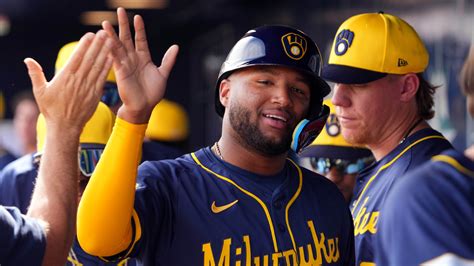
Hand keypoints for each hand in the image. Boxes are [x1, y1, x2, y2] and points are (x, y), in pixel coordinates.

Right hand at [24, 31, 113, 133]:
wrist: (65, 127)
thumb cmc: (51, 109)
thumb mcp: (40, 92)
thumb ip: (36, 74)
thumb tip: (28, 60)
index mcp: (65, 78)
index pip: (76, 58)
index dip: (84, 46)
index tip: (90, 35)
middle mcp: (78, 81)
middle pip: (89, 59)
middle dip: (97, 45)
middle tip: (104, 32)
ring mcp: (88, 88)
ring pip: (98, 67)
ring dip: (105, 53)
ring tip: (111, 41)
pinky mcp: (95, 94)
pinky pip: (103, 78)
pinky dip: (107, 67)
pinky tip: (112, 58)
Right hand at [102, 7, 178, 123]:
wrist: (143, 107)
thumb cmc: (152, 93)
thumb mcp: (163, 73)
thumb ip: (168, 60)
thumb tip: (176, 47)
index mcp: (143, 58)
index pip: (141, 39)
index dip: (139, 28)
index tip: (137, 16)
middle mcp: (133, 59)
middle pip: (127, 38)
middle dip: (123, 24)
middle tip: (119, 10)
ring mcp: (125, 64)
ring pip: (118, 46)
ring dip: (111, 34)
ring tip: (105, 23)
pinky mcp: (120, 72)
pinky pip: (115, 58)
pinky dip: (111, 49)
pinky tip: (106, 40)